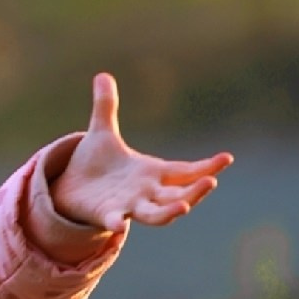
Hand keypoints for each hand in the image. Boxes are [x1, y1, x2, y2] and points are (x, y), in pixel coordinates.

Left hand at [50, 74, 232, 233]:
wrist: (71, 189)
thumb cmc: (95, 163)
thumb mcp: (102, 132)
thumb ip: (106, 106)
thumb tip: (103, 74)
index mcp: (151, 172)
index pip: (184, 171)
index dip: (206, 166)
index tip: (227, 158)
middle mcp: (146, 192)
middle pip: (178, 195)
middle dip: (195, 191)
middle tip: (211, 181)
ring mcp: (129, 205)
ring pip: (156, 215)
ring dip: (170, 212)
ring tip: (184, 207)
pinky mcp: (106, 214)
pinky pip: (115, 220)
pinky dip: (118, 223)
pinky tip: (120, 224)